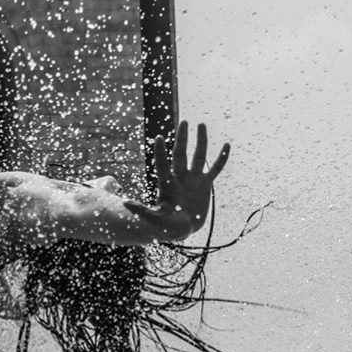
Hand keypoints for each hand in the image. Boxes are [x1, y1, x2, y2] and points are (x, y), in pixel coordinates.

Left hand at [138, 121, 228, 241]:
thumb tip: (125, 204)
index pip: (162, 164)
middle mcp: (179, 177)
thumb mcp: (154, 219)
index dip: (160, 152)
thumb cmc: (166, 225)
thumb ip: (142, 211)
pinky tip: (227, 145)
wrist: (183, 229)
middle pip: (180, 154)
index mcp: (166, 183)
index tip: (158, 137)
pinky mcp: (205, 185)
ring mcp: (193, 179)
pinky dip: (221, 159)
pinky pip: (215, 169)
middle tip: (184, 122)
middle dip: (182, 139)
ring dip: (201, 141)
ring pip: (198, 156)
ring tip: (201, 124)